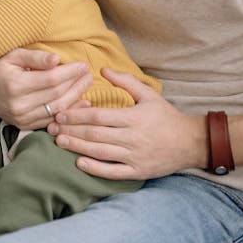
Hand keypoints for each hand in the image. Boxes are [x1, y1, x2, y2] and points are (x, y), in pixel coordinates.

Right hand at [0, 49, 91, 128]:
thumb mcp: (13, 54)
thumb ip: (35, 57)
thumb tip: (57, 60)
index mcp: (15, 85)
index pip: (51, 80)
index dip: (69, 73)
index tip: (83, 65)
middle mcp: (18, 104)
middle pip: (56, 96)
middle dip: (76, 84)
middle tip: (89, 74)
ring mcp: (21, 118)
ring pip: (56, 110)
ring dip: (75, 98)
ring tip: (86, 85)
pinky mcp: (24, 125)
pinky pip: (51, 120)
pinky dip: (67, 112)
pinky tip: (79, 102)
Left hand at [49, 69, 207, 179]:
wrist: (191, 142)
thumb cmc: (166, 117)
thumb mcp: (148, 94)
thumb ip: (125, 81)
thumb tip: (101, 70)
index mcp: (132, 118)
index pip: (98, 116)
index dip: (76, 114)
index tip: (59, 113)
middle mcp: (132, 138)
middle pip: (95, 134)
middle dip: (71, 130)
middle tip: (51, 128)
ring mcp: (135, 156)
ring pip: (100, 152)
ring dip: (77, 147)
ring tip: (59, 142)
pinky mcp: (138, 172)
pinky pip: (113, 172)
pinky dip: (95, 169)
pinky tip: (79, 163)